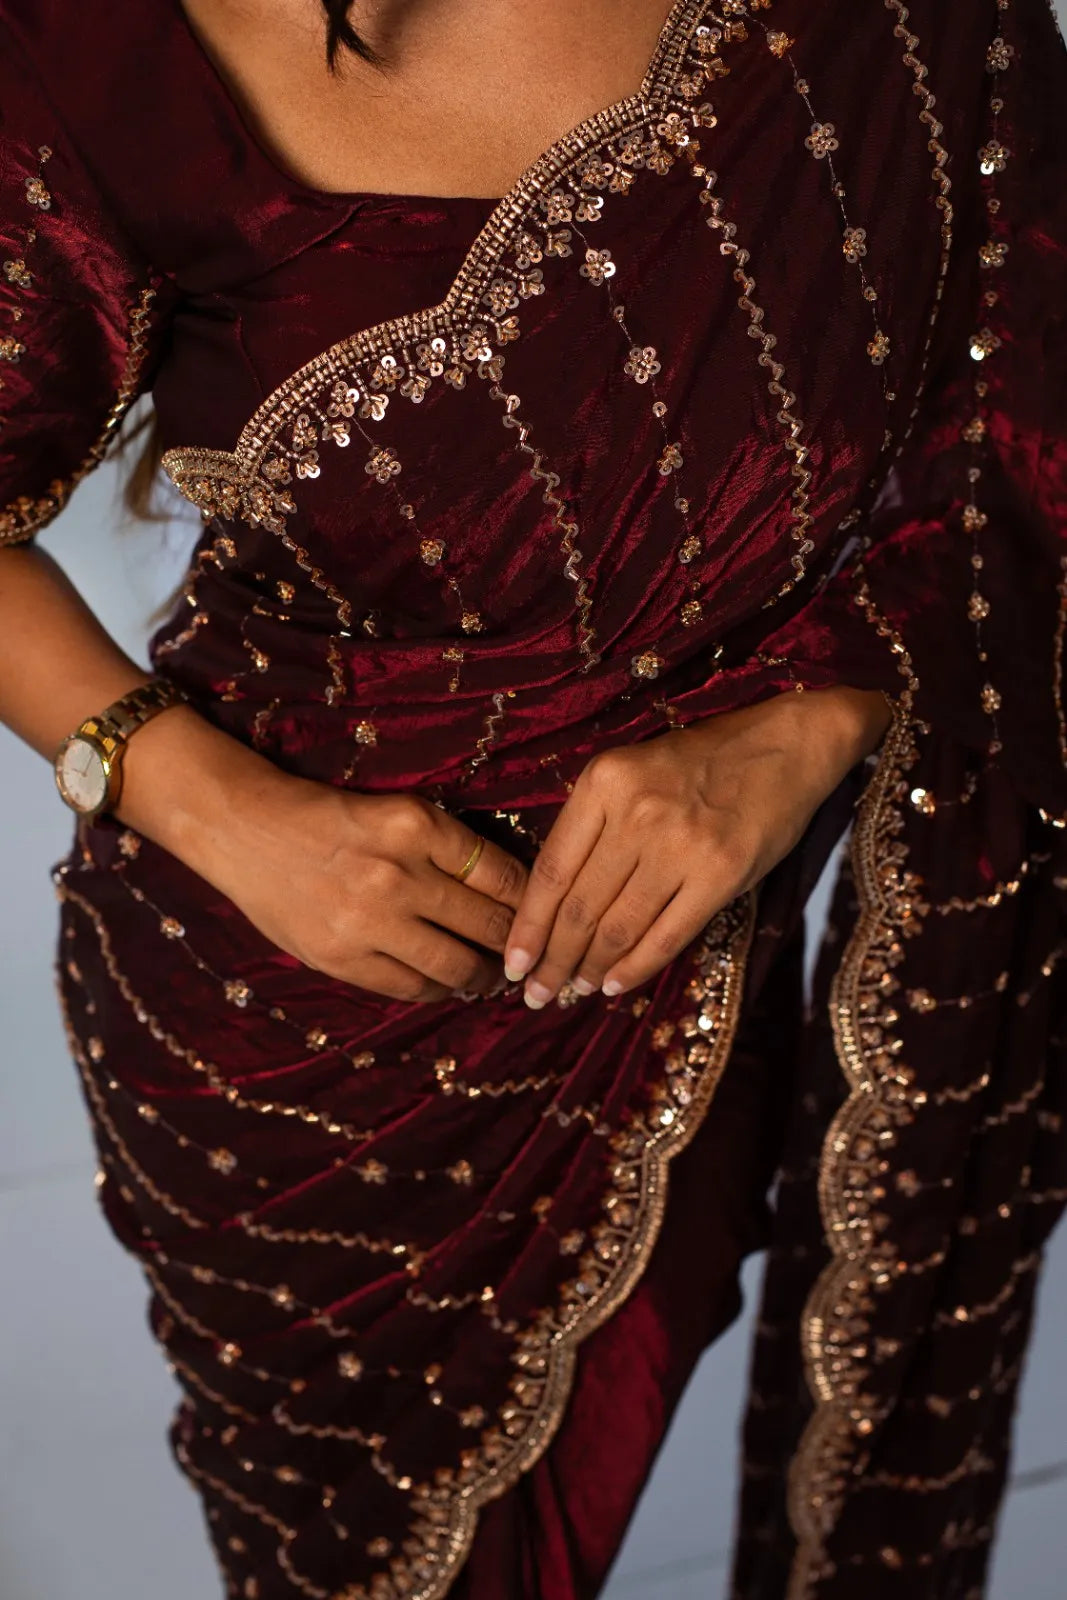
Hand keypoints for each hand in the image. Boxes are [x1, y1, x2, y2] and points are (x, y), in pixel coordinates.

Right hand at [114, 706, 527, 1002]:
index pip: (503, 874)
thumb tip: (509, 893)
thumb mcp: (395, 813)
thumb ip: (446, 849)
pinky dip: (439, 990)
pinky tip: (448, 985)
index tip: (545, 915)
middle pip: (489, 924)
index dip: (533, 902)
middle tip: (532, 956)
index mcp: (418, 825)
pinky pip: (412, 987)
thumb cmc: (327, 817)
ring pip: (458, 966)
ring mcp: (370, 920)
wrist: (245, 829)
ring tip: (495, 978)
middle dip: (518, 945)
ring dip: (486, 977)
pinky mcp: (343, 957)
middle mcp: (400, 873)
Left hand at [503, 687, 892, 1006]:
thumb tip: (554, 903)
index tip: (512, 963)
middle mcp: (636, 813)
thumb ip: (594, 824)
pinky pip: (666, 935)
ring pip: (619, 926)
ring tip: (572, 990)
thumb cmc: (701, 762)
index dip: (528, 926)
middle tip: (536, 993)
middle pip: (580, 906)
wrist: (785, 746)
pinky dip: (635, 967)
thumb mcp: (632, 771)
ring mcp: (680, 845)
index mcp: (603, 782)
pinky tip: (614, 984)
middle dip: (552, 959)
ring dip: (589, 968)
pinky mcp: (721, 874)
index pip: (551, 871)